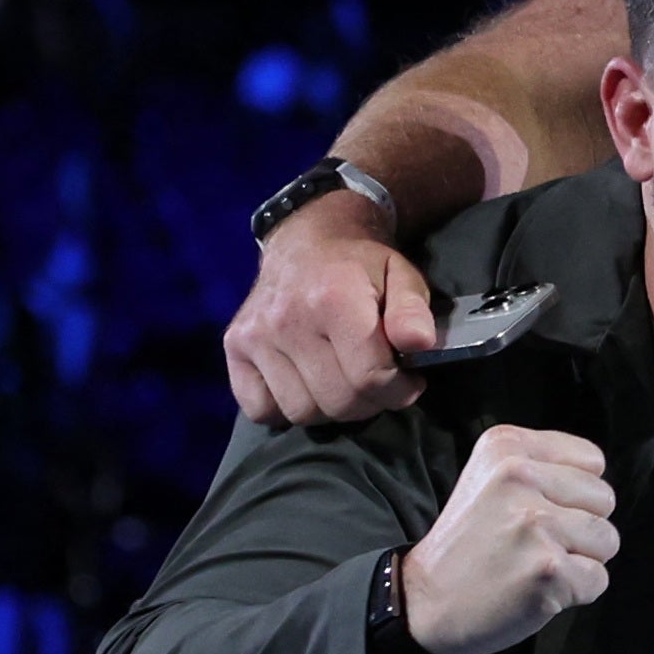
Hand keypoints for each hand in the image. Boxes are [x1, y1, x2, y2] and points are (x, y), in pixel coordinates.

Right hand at [226, 190, 442, 424]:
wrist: (306, 241)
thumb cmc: (360, 265)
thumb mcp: (401, 275)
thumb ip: (413, 310)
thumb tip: (419, 343)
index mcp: (334, 298)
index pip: (370, 377)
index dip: (398, 389)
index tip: (407, 381)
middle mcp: (288, 318)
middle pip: (338, 401)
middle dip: (369, 401)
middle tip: (377, 382)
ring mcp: (256, 334)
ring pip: (301, 412)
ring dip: (329, 407)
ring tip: (342, 380)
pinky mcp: (235, 346)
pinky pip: (261, 409)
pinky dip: (284, 407)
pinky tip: (304, 383)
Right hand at [397, 426, 617, 653]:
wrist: (423, 602)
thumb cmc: (468, 546)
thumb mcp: (490, 479)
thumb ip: (543, 468)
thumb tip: (599, 481)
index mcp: (506, 447)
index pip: (592, 461)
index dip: (574, 493)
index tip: (535, 511)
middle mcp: (519, 477)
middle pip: (604, 499)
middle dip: (580, 527)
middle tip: (533, 543)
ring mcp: (535, 524)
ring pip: (607, 540)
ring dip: (580, 560)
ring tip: (534, 564)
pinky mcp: (548, 570)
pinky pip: (598, 580)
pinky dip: (576, 593)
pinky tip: (536, 589)